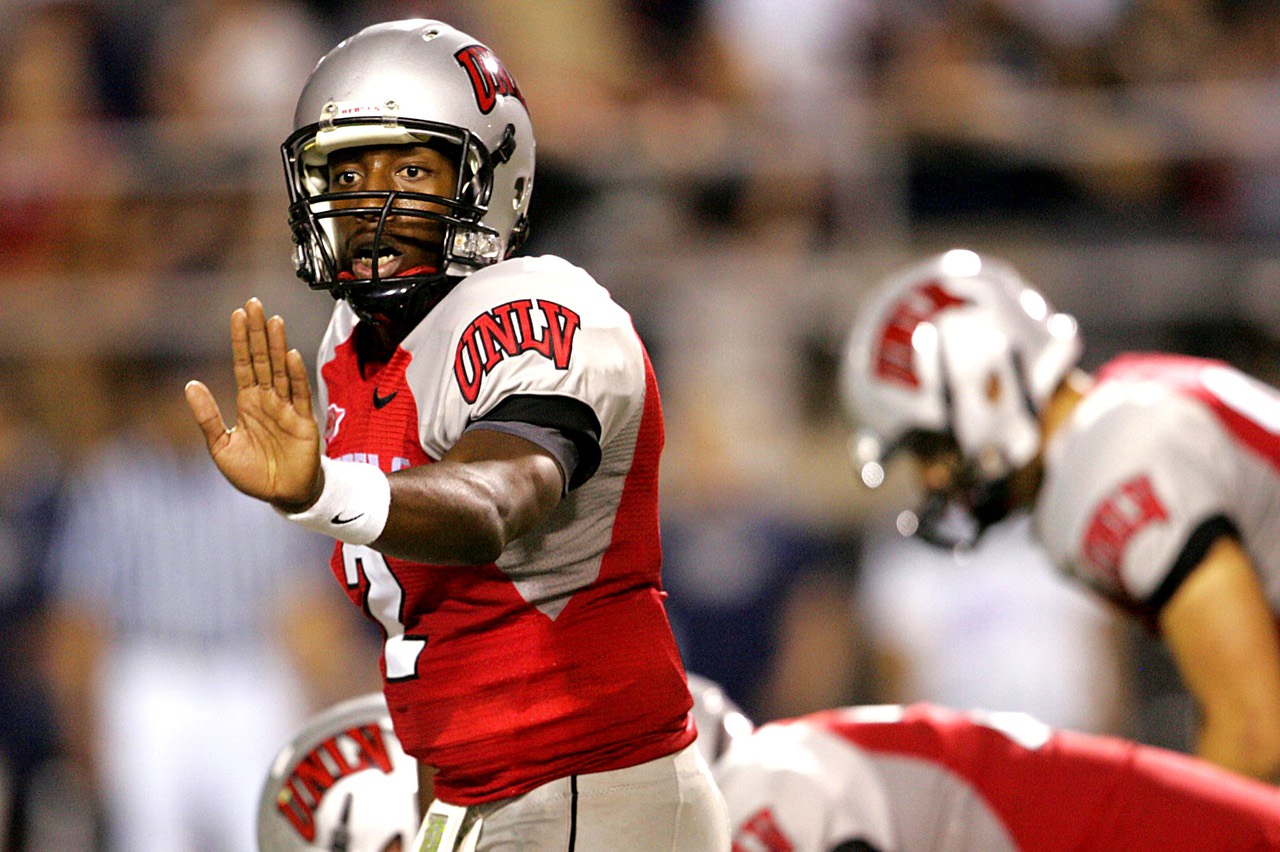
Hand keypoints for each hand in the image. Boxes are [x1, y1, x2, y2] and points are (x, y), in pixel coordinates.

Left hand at [185, 297, 322, 509]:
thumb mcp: (220, 447)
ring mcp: (286, 408)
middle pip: (262, 359)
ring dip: (277, 345)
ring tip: (273, 320)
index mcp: (247, 403)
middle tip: (254, 304)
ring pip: (280, 370)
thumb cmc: (253, 473)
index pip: (243, 364)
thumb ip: (207, 417)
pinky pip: (299, 394)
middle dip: (257, 332)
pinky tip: (291, 355)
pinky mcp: (303, 421)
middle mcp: (267, 400)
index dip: (240, 340)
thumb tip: (190, 384)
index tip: (237, 314)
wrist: (282, 495)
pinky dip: (295, 375)